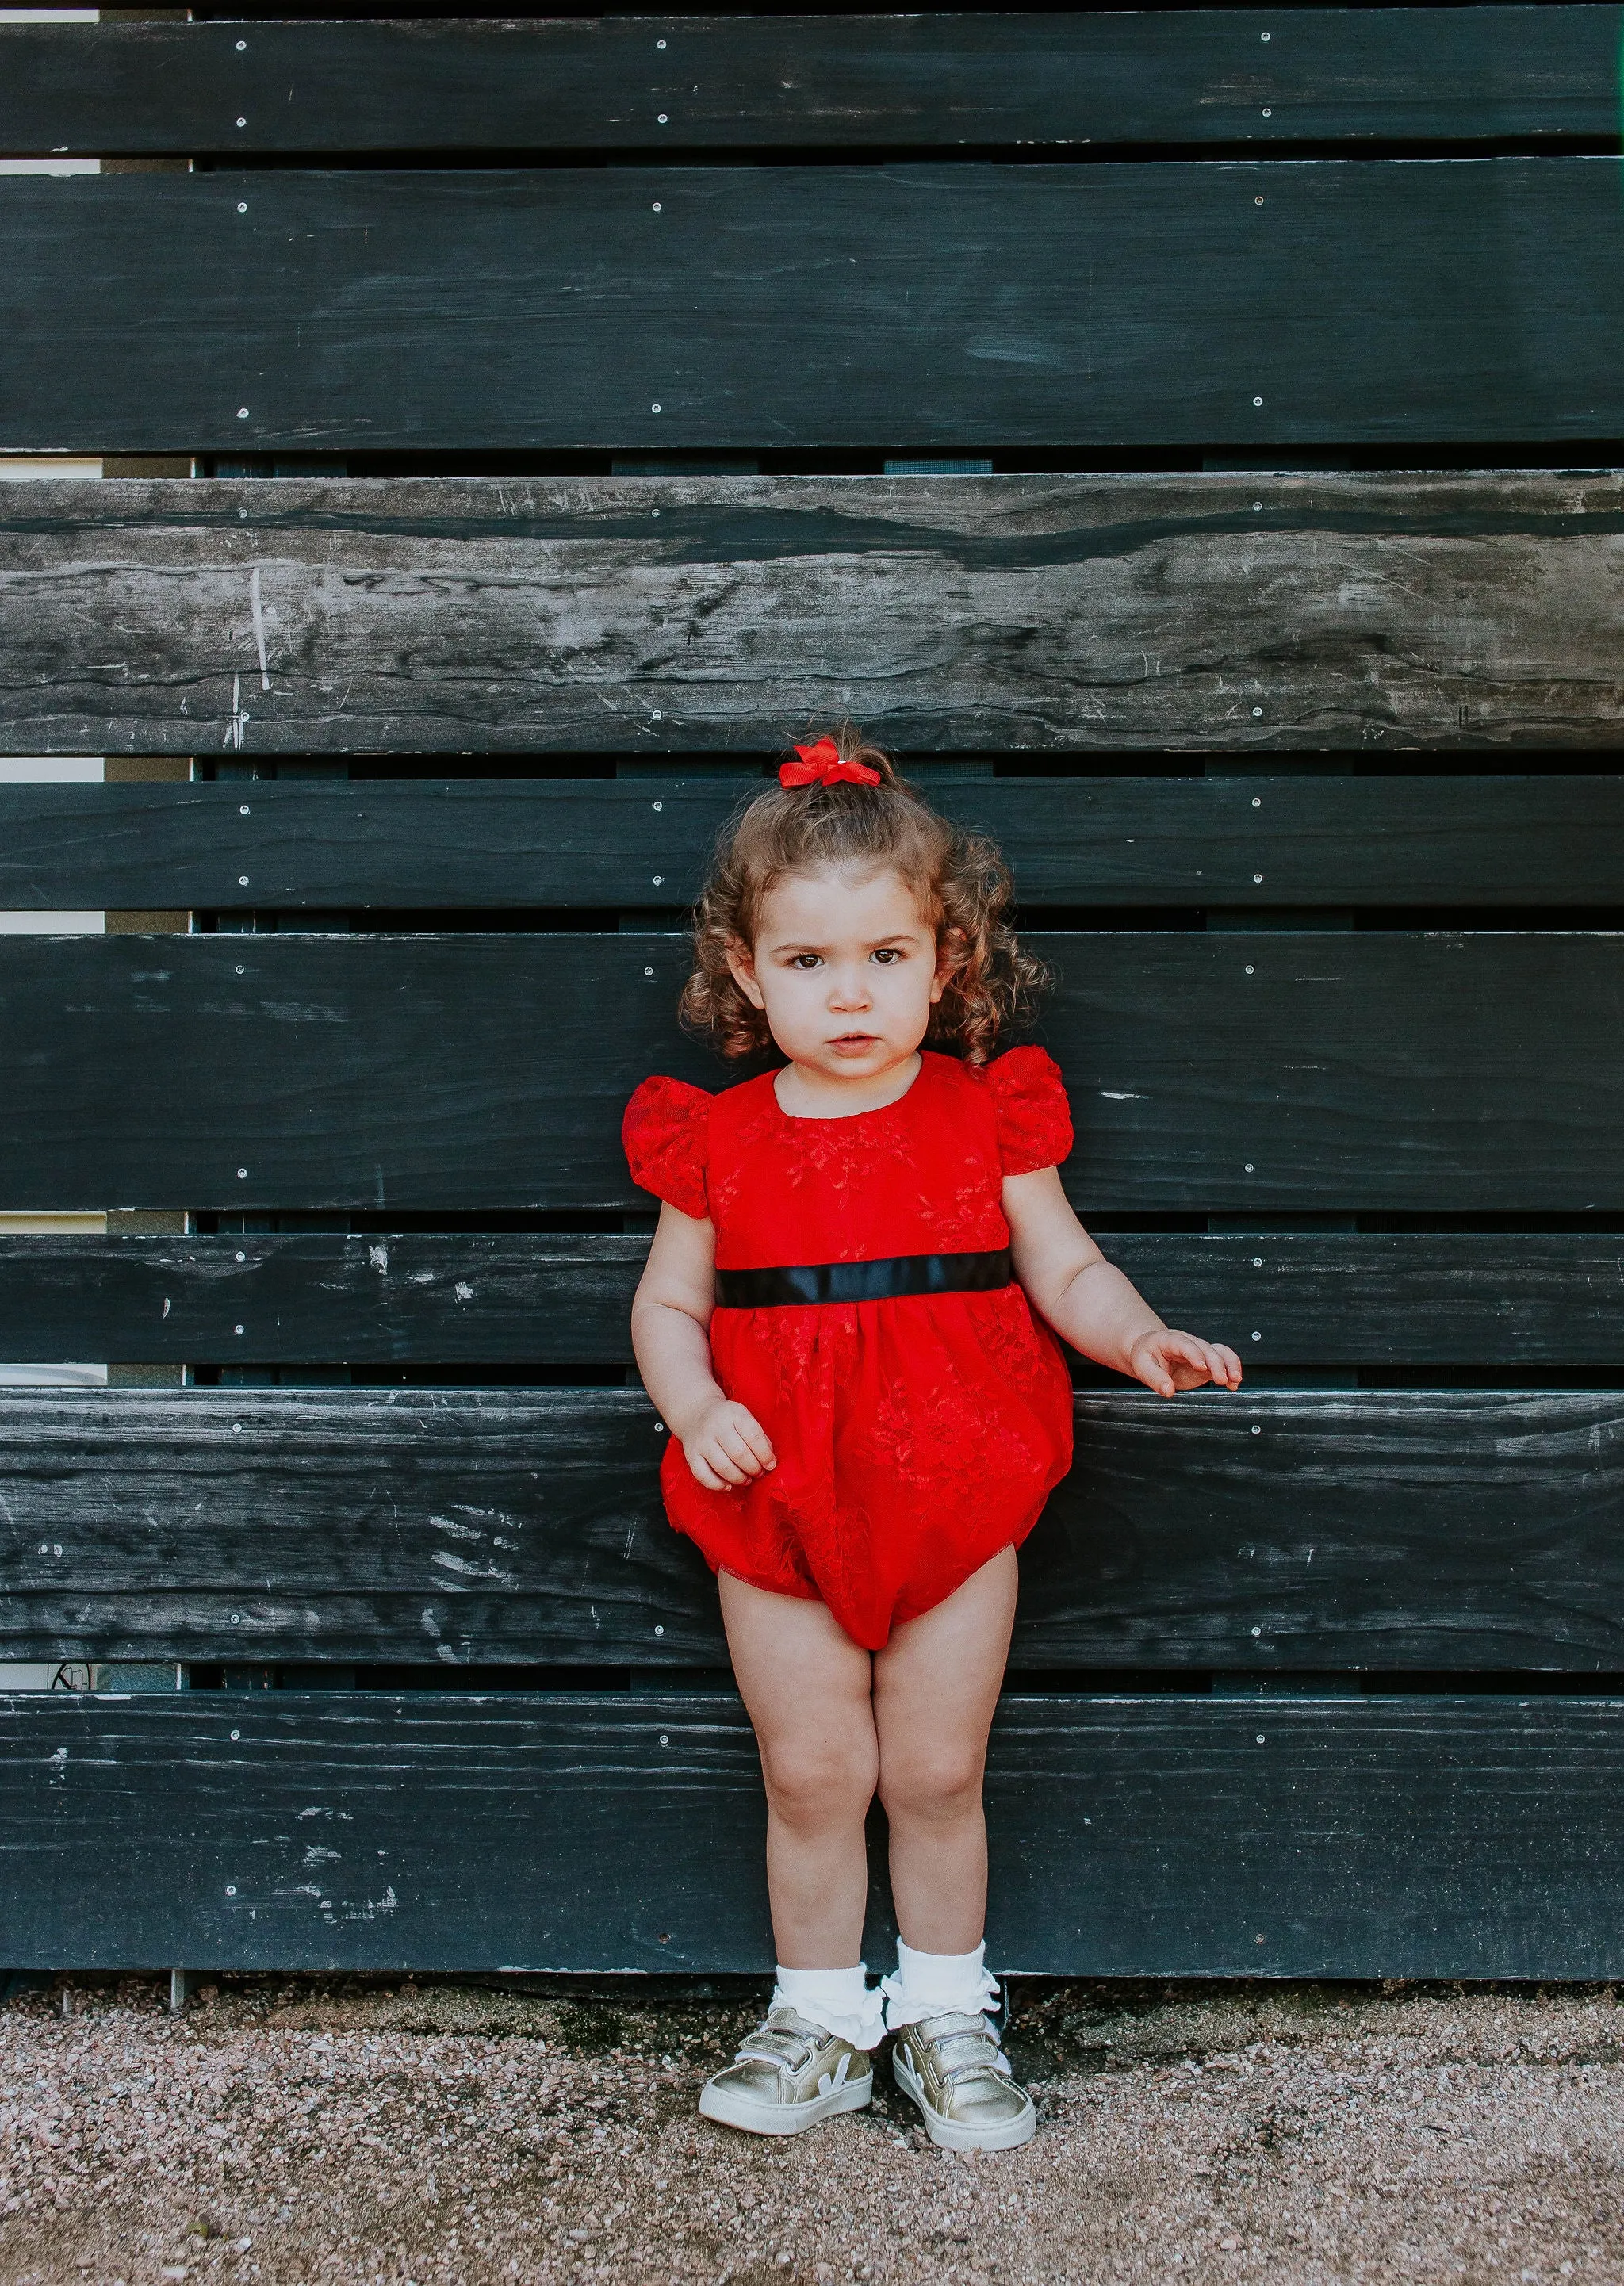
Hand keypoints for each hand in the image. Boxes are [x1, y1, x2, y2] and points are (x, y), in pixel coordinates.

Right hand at [680, 1398, 776, 1490]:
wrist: (696, 1412)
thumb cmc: (728, 1419)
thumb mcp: (745, 1418)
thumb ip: (759, 1437)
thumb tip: (770, 1462)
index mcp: (734, 1414)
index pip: (753, 1435)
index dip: (765, 1454)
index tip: (770, 1465)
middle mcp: (716, 1427)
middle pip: (739, 1453)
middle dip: (753, 1468)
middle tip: (759, 1473)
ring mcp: (702, 1441)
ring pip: (722, 1466)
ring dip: (739, 1478)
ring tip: (747, 1480)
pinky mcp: (691, 1455)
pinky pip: (703, 1475)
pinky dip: (717, 1485)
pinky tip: (728, 1486)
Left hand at [1128, 1328, 1243, 1398]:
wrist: (1151, 1349)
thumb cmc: (1146, 1355)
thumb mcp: (1142, 1366)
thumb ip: (1154, 1378)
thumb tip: (1168, 1392)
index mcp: (1171, 1340)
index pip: (1185, 1345)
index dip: (1194, 1354)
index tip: (1201, 1367)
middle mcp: (1190, 1344)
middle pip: (1207, 1349)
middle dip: (1216, 1363)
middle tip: (1221, 1379)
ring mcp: (1200, 1353)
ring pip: (1220, 1352)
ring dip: (1230, 1364)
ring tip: (1235, 1380)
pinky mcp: (1207, 1364)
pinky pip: (1223, 1363)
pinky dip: (1231, 1371)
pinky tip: (1233, 1385)